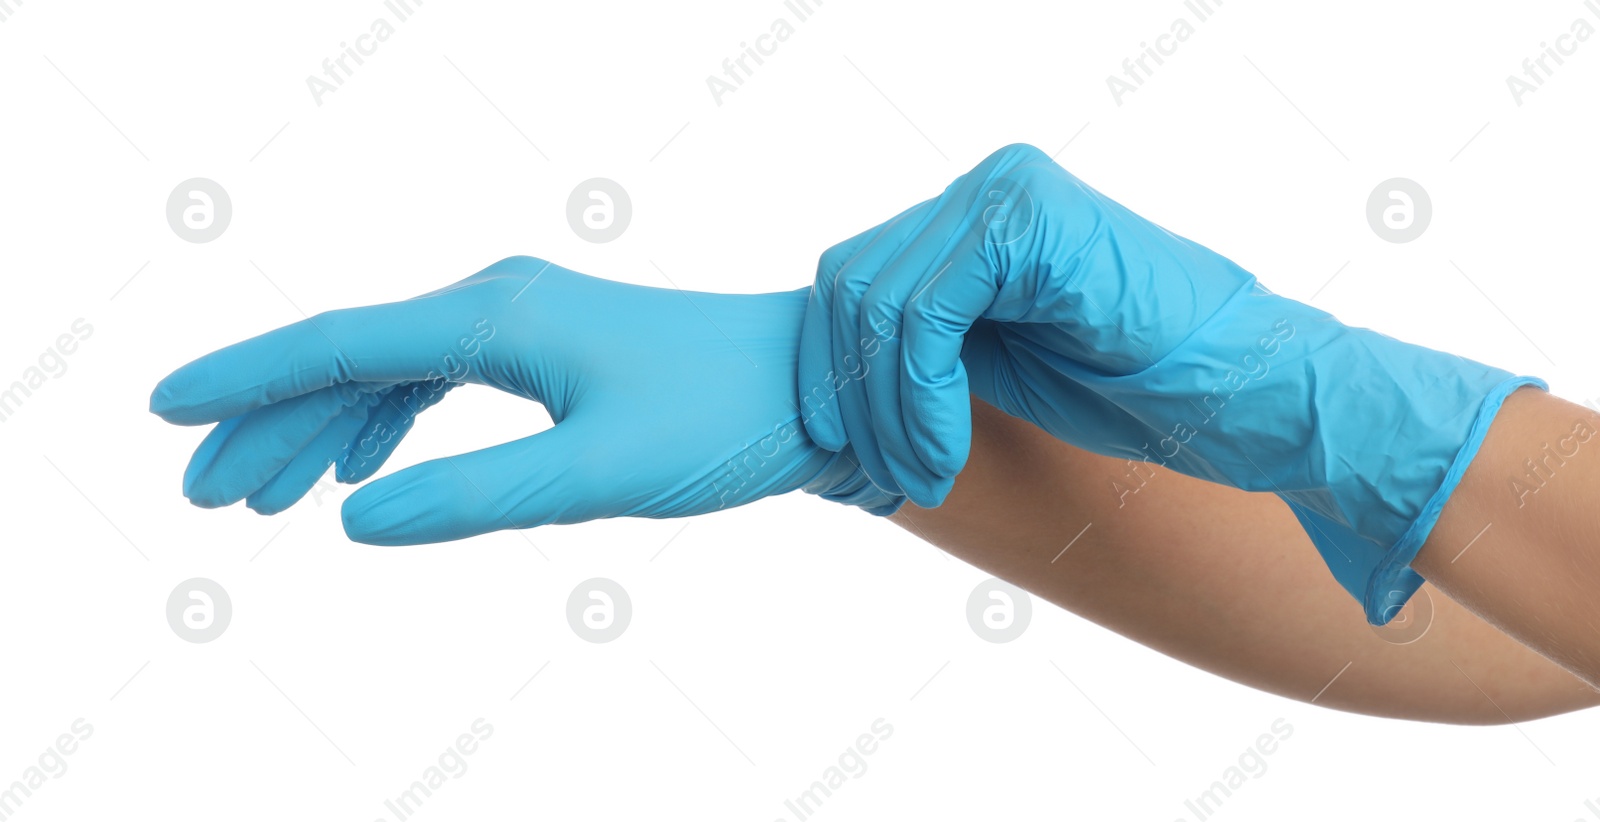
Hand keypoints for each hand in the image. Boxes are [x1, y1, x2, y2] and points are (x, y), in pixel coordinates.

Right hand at [151, 256, 900, 544]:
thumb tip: (353, 519)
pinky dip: (389, 417)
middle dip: (271, 424)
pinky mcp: (554, 346)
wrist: (817, 385)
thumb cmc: (722, 419)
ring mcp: (525, 321)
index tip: (165, 414)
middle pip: (348, 359)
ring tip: (266, 494)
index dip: (246, 384)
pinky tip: (366, 456)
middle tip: (208, 493)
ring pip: (391, 370)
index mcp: (494, 319)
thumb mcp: (595, 473)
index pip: (337, 347)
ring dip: (324, 427)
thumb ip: (473, 499)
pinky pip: (440, 375)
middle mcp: (498, 304)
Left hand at [799, 144, 1541, 622]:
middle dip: (851, 394)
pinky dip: (919, 400)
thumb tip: (830, 372)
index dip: (834, 371)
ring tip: (923, 480)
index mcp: (975, 212)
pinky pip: (925, 315)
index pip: (856, 277)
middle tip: (884, 478)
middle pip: (853, 283)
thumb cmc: (1131, 387)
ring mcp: (1006, 193)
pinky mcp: (1026, 224)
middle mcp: (985, 186)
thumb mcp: (998, 360)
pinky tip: (946, 456)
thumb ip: (925, 343)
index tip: (850, 454)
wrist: (1241, 394)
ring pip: (880, 303)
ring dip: (887, 413)